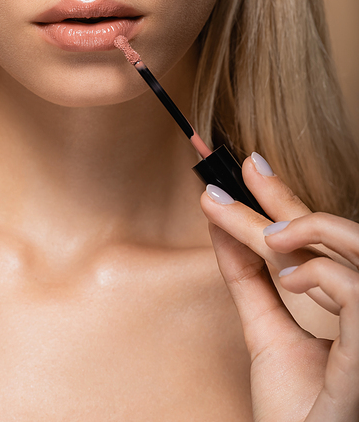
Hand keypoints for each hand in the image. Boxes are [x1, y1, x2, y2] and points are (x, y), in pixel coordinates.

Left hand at [200, 153, 358, 421]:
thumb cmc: (293, 409)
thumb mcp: (264, 331)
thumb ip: (246, 279)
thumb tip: (218, 225)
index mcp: (346, 305)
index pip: (321, 240)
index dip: (286, 197)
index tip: (250, 165)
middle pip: (339, 235)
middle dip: (288, 200)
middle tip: (245, 177)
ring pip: (357, 249)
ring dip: (310, 229)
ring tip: (269, 239)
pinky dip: (323, 275)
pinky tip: (291, 280)